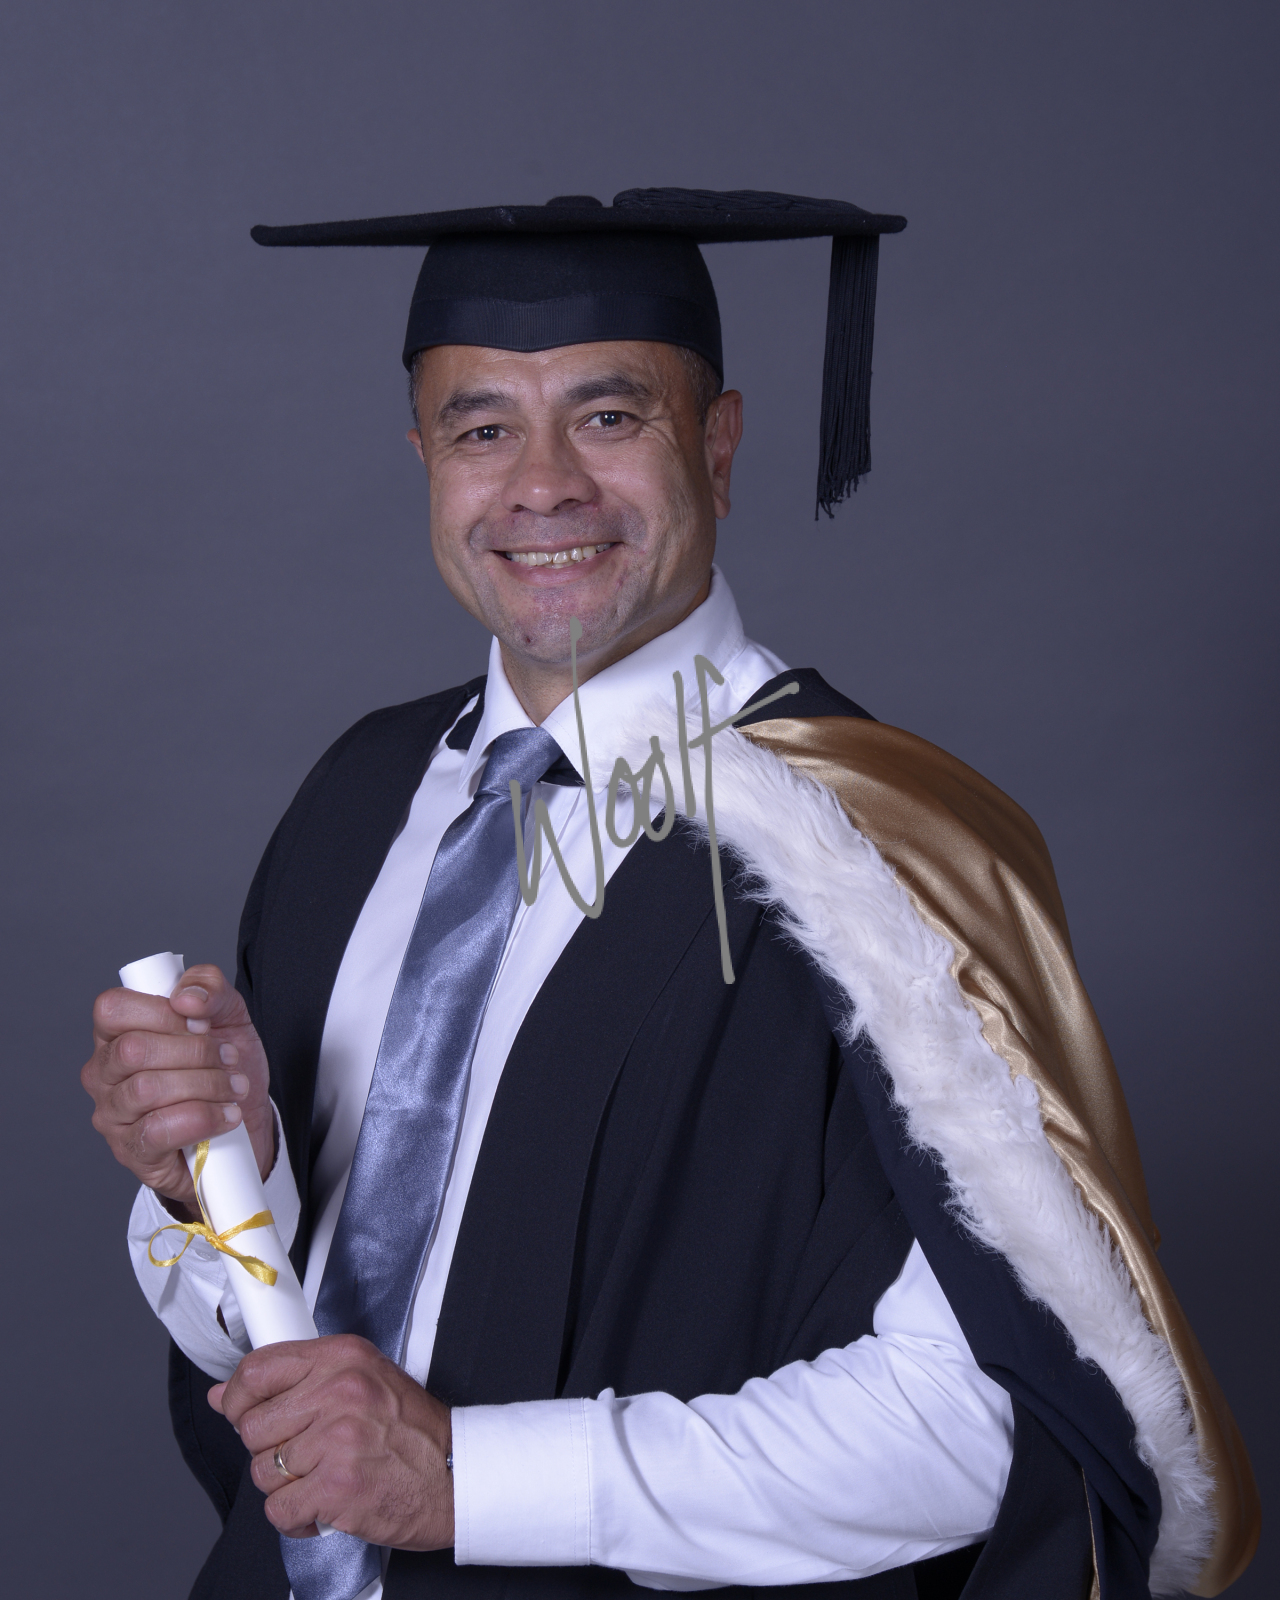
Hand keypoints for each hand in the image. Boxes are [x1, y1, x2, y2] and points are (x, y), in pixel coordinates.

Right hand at [81, 964, 274, 1212]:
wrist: (248, 1118)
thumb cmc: (226, 1064)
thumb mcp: (228, 1014)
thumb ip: (209, 987)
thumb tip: (185, 995)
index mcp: (117, 1033)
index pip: (113, 1009)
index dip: (162, 1012)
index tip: (202, 1023)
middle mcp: (103, 1073)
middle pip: (133, 1050)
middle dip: (195, 1052)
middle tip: (229, 1059)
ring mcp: (112, 1115)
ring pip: (146, 1089)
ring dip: (205, 1085)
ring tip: (233, 1088)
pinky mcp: (132, 1151)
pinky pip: (158, 1130)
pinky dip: (203, 1118)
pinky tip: (226, 1116)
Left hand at [211, 1335, 453, 1548]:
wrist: (457, 1475)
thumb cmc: (414, 1433)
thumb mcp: (362, 1382)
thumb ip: (295, 1383)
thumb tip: (222, 1395)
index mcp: (343, 1358)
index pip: (257, 1369)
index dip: (237, 1397)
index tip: (239, 1411)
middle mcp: (339, 1391)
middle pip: (252, 1426)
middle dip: (269, 1449)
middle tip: (305, 1453)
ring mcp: (337, 1439)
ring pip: (262, 1471)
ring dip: (286, 1486)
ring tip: (323, 1478)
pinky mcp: (337, 1487)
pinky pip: (279, 1510)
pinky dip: (297, 1519)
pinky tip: (324, 1506)